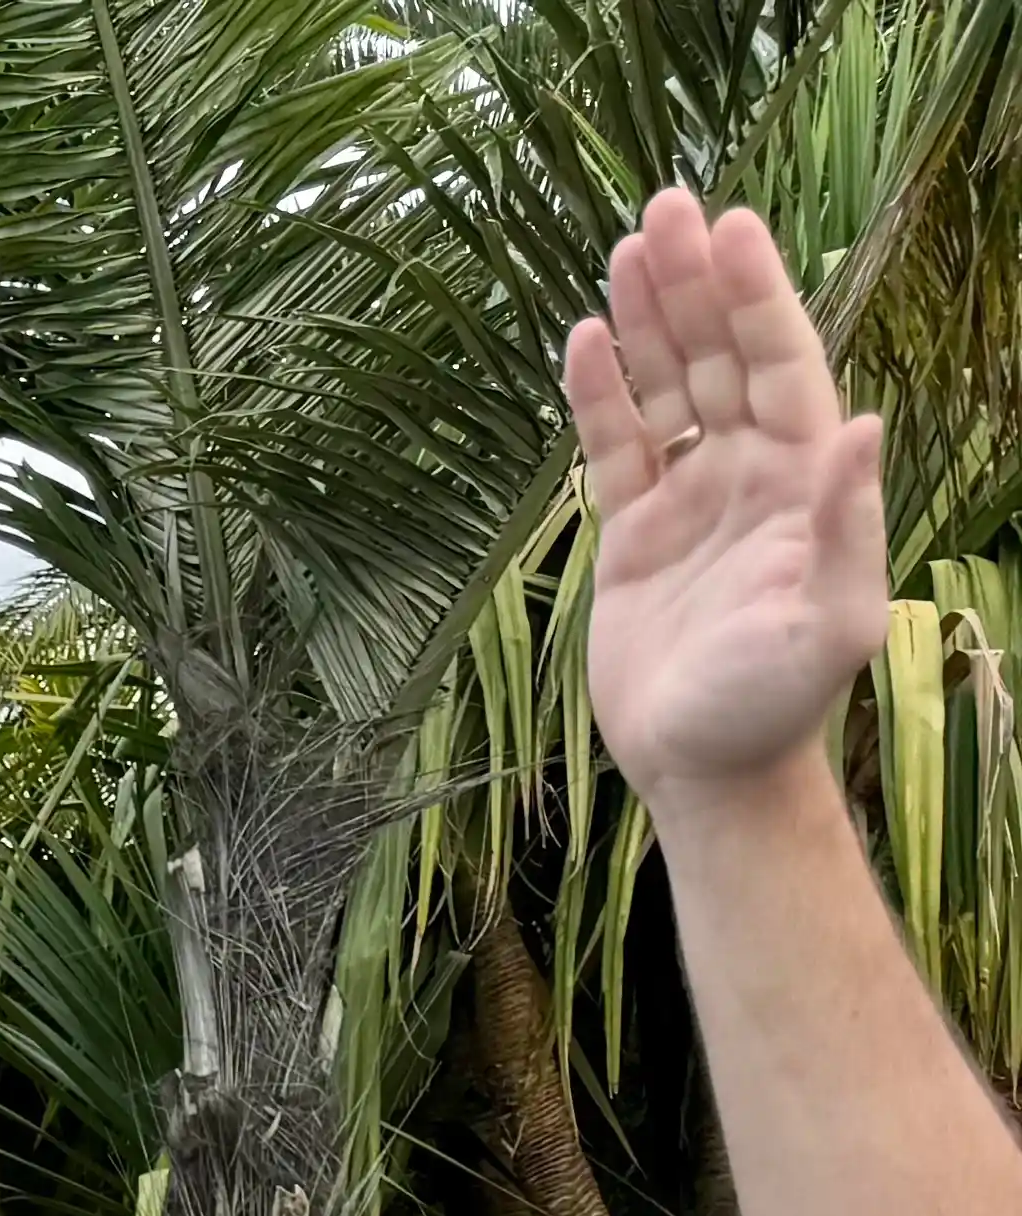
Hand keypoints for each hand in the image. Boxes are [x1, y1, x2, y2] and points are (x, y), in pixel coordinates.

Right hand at [573, 193, 892, 809]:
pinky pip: (617, 448)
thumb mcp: (832, 621)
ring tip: (624, 251)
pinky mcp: (636, 535)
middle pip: (718, 356)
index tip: (728, 230)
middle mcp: (751, 472)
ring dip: (648, 321)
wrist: (706, 769)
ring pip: (668, 387)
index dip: (753, 297)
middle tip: (664, 210)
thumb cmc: (776, 703)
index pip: (777, 364)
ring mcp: (693, 499)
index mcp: (803, 478)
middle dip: (694, 284)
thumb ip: (849, 525)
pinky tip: (585, 342)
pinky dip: (601, 396)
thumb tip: (866, 426)